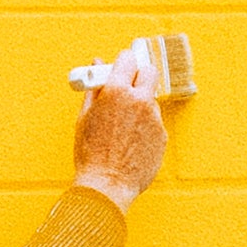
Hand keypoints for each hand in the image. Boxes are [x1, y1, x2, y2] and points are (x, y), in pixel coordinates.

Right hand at [73, 40, 169, 209]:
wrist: (107, 187)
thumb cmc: (91, 155)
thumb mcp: (85, 117)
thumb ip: (95, 88)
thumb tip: (98, 65)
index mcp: (117, 91)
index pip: (128, 58)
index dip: (123, 64)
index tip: (121, 70)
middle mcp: (139, 100)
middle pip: (149, 71)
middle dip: (139, 76)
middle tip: (128, 90)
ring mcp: (153, 118)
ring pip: (151, 100)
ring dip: (140, 107)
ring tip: (123, 131)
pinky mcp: (162, 136)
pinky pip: (154, 123)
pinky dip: (145, 129)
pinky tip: (131, 145)